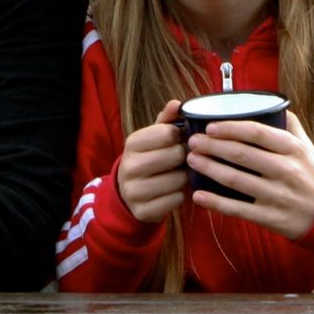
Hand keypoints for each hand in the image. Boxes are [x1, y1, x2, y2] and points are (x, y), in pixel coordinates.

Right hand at [115, 100, 187, 223]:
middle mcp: (129, 165)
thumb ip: (166, 121)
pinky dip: (180, 196)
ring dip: (184, 178)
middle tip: (183, 160)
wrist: (128, 194)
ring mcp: (134, 190)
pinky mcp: (143, 210)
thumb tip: (177, 103)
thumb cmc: (148, 159)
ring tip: (178, 175)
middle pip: (175, 155)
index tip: (181, 140)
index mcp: (132, 143)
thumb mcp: (152, 138)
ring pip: (178, 180)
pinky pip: (176, 200)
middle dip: (184, 158)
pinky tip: (173, 191)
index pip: (168, 133)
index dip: (181, 136)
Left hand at [186, 110, 313, 238]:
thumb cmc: (311, 174)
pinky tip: (198, 195)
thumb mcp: (306, 147)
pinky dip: (215, 202)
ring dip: (208, 168)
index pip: (257, 132)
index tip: (209, 126)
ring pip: (235, 180)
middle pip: (241, 154)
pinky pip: (238, 209)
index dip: (230, 128)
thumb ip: (288, 125)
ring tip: (191, 160)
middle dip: (211, 146)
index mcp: (293, 149)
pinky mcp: (271, 217)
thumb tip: (267, 102)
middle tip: (192, 141)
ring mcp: (278, 196)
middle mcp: (286, 171)